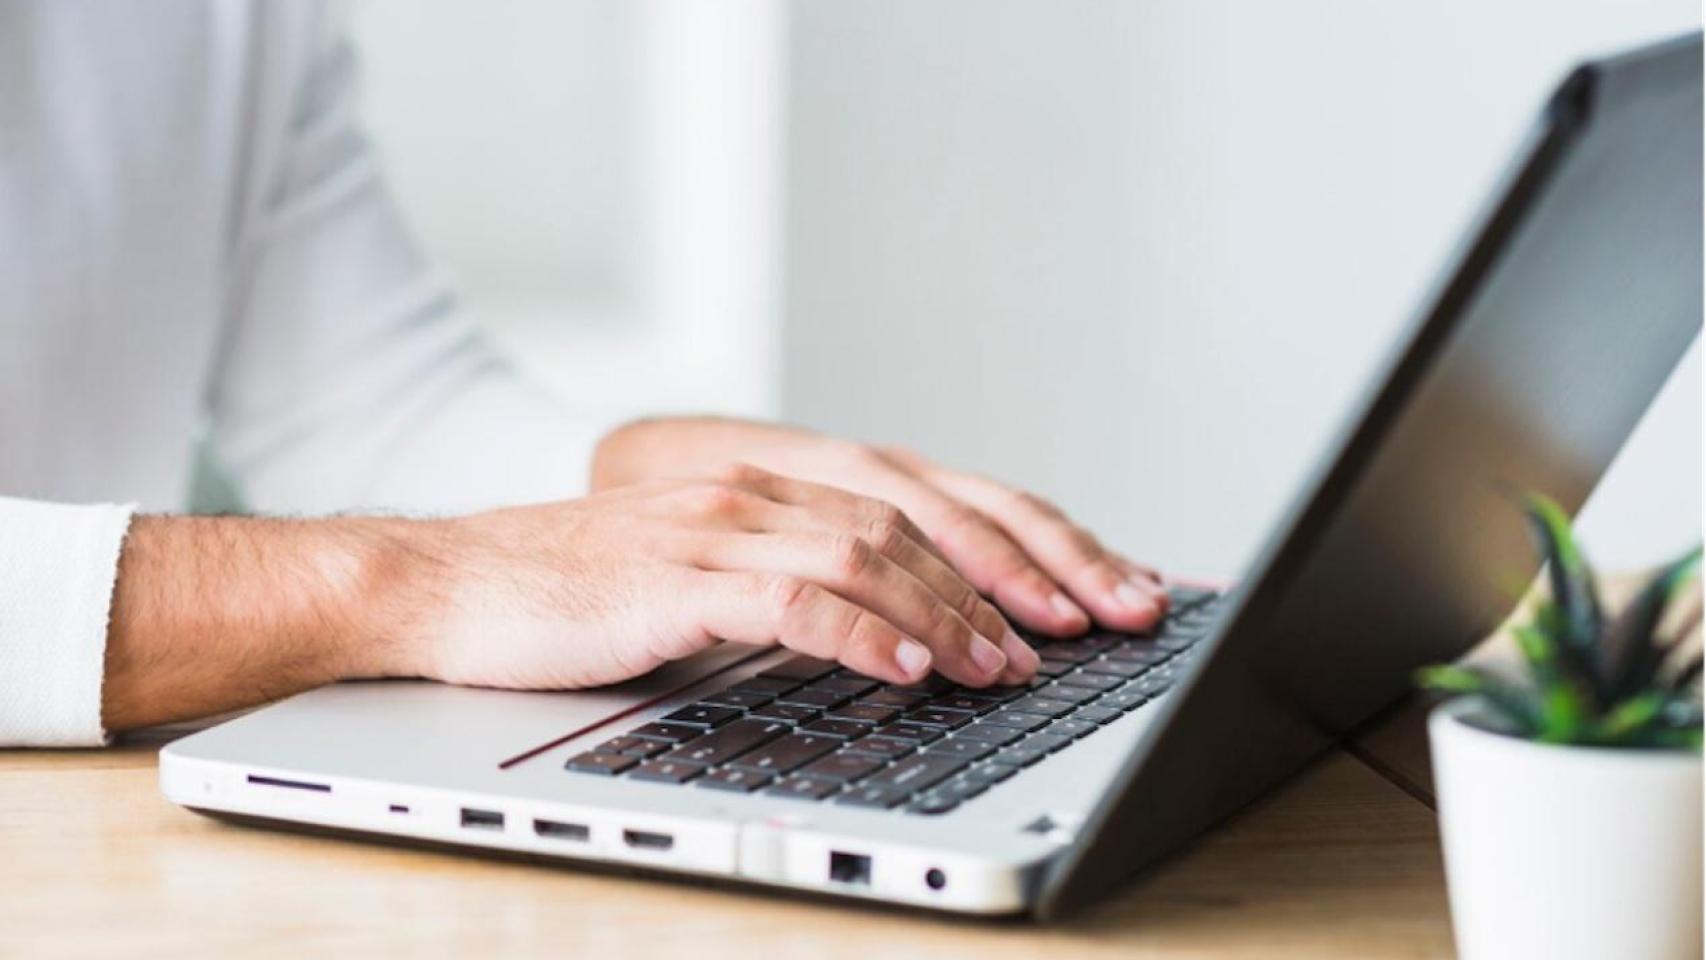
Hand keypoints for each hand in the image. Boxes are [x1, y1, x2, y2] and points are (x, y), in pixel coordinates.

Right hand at [593, 419, 1167, 637]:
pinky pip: (793, 598)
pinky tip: (907, 668)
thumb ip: (794, 582)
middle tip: (1083, 630)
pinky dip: (862, 633)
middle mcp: (760, 489)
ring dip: (949, 614)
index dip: (1016, 543)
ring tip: (1006, 666)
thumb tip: (893, 633)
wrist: (455, 583)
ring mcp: (718, 525)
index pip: (927, 502)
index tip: (1085, 592)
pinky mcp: (677, 576)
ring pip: (869, 554)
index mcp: (778, 484)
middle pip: (921, 518)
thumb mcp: (708, 575)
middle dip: (1014, 575)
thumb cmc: (583, 592)